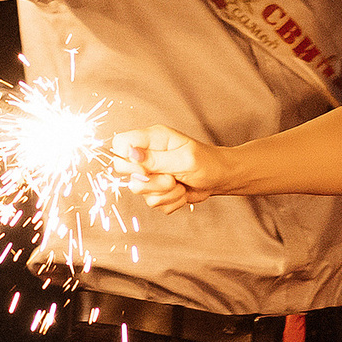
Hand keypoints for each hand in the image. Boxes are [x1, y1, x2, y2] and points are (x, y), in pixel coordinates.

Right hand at [110, 124, 230, 210]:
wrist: (220, 179)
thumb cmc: (207, 162)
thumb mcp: (184, 159)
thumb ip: (156, 158)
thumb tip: (131, 152)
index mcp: (153, 139)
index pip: (120, 143)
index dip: (125, 157)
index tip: (144, 166)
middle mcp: (148, 155)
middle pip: (123, 169)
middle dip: (147, 180)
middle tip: (169, 177)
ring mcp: (151, 173)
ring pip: (138, 190)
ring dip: (163, 193)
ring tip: (180, 184)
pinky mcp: (157, 190)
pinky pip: (153, 203)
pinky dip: (170, 201)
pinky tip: (182, 192)